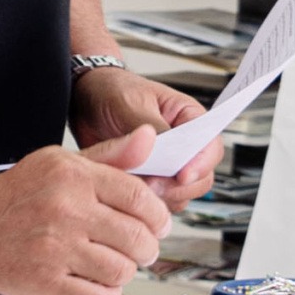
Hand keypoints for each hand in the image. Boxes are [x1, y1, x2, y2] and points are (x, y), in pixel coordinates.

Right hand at [0, 135, 170, 294]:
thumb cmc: (21, 192)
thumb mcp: (62, 162)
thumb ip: (111, 155)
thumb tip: (150, 137)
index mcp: (74, 176)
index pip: (139, 197)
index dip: (158, 216)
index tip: (158, 225)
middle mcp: (65, 210)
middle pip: (137, 238)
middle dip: (146, 248)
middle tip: (140, 250)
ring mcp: (54, 248)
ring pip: (121, 271)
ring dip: (125, 272)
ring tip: (113, 265)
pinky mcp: (44, 282)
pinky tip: (98, 284)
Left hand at [70, 68, 224, 212]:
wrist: (85, 103)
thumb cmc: (113, 93)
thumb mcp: (131, 103)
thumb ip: (151, 127)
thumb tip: (168, 149)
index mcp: (189, 119)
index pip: (210, 147)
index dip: (200, 164)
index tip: (181, 175)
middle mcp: (184, 146)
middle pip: (201, 178)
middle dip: (179, 186)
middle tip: (152, 184)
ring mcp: (168, 166)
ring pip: (181, 194)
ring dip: (161, 196)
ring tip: (135, 184)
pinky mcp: (150, 181)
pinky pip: (158, 201)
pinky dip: (146, 201)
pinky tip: (127, 189)